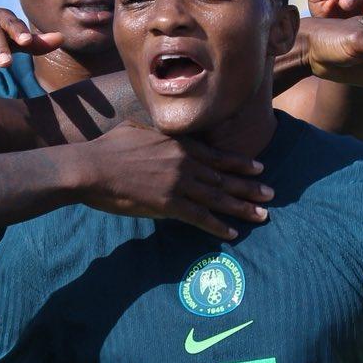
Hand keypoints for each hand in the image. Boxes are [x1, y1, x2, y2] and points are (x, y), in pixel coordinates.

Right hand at [70, 124, 270, 239]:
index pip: (218, 155)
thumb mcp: (136, 129)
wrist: (92, 167)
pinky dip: (218, 226)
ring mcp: (179, 184)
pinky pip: (200, 217)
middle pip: (224, 177)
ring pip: (218, 198)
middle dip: (250, 187)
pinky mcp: (168, 205)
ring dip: (242, 208)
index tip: (258, 168)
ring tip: (262, 214)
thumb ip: (155, 134)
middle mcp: (185, 163)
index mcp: (179, 145)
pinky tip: (233, 233)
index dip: (240, 163)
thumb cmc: (108, 147)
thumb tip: (158, 132)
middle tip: (271, 194)